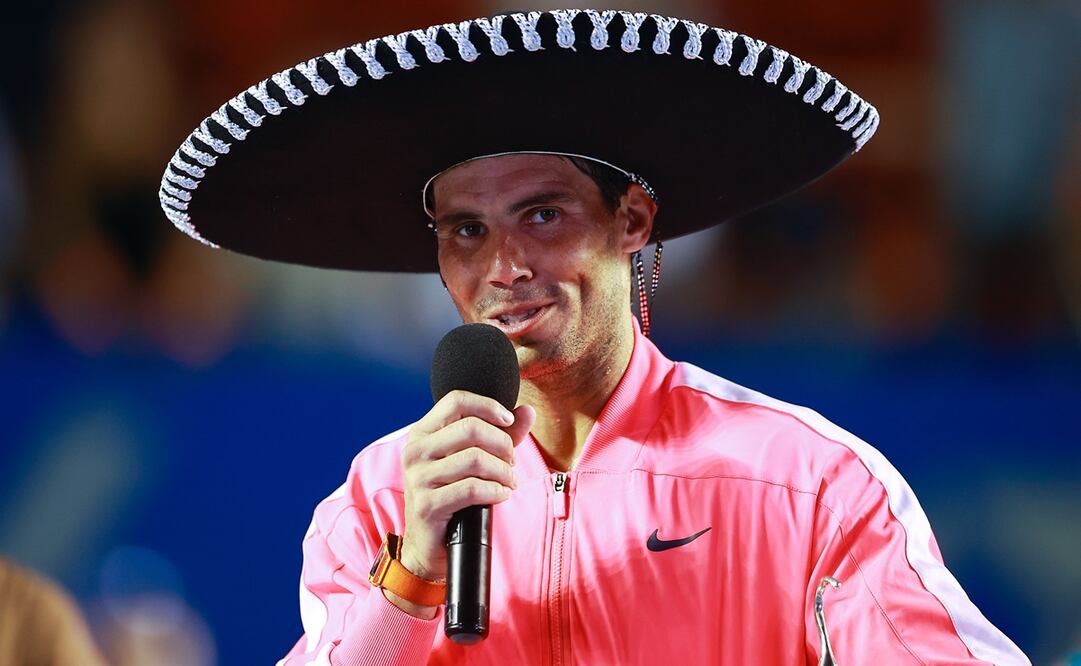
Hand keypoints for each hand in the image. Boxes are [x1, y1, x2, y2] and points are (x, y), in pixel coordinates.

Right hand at [399, 390, 534, 583]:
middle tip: (511, 462)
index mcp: (422, 433)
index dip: (488, 406)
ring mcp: (418, 478)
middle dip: (502, 444)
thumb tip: (527, 411)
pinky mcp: (428, 504)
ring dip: (503, 471)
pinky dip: (496, 491)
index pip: (456, 400)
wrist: (429, 544)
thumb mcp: (474, 460)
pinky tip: (502, 495)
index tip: (509, 421)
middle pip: (470, 428)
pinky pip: (472, 489)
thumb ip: (501, 434)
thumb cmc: (453, 496)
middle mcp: (415, 451)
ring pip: (475, 458)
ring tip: (509, 481)